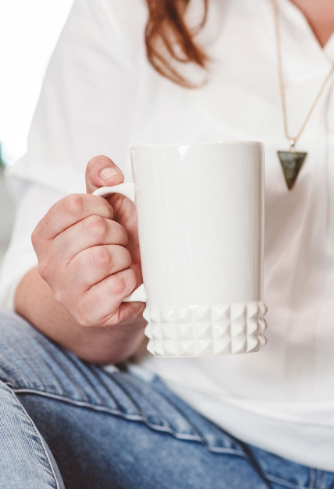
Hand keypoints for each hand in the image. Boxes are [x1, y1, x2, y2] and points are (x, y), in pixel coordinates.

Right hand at [32, 156, 142, 327]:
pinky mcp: (87, 313)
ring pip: (104, 258)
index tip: (109, 217)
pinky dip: (132, 280)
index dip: (102, 206)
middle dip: (119, 233)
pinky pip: (117, 286)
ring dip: (125, 257)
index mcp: (46, 234)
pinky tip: (128, 282)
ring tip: (123, 263)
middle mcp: (48, 264)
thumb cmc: (116, 243)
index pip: (73, 204)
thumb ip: (102, 177)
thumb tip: (111, 174)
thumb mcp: (108, 205)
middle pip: (94, 229)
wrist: (124, 290)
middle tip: (120, 244)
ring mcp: (65, 292)